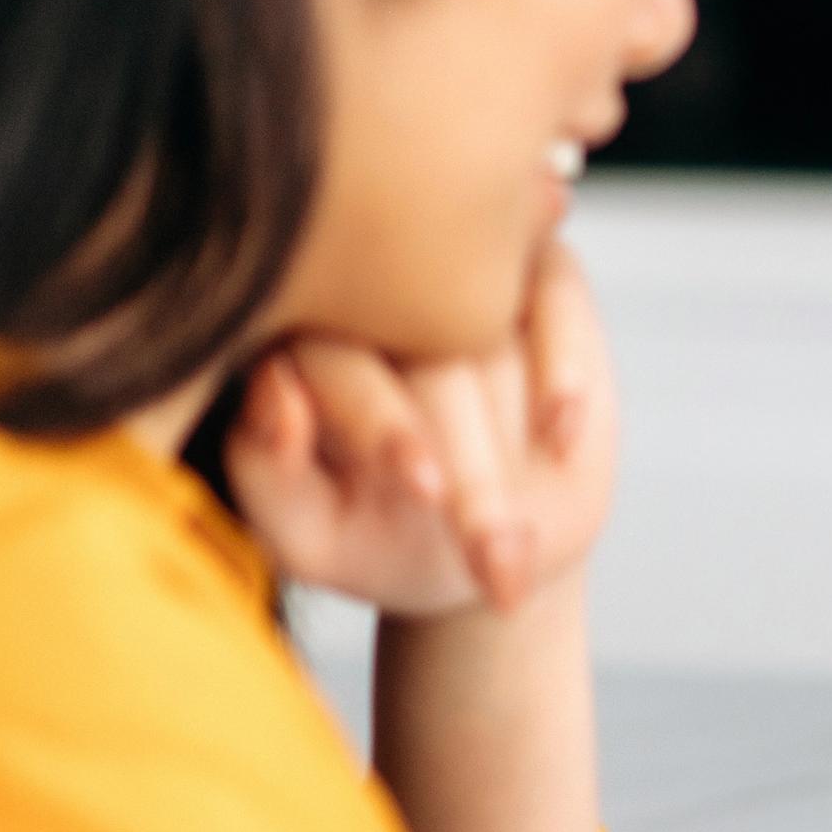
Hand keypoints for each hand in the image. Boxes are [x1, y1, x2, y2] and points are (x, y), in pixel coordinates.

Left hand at [226, 243, 616, 615]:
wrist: (498, 547)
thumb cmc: (384, 541)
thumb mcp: (310, 536)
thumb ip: (265, 473)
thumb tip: (278, 390)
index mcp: (302, 344)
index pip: (335, 358)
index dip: (383, 421)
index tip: (428, 491)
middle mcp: (377, 295)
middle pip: (427, 349)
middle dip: (471, 463)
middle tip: (494, 556)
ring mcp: (463, 279)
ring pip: (495, 327)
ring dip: (520, 433)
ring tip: (528, 532)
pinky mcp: (539, 275)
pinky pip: (554, 290)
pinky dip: (566, 360)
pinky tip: (562, 432)